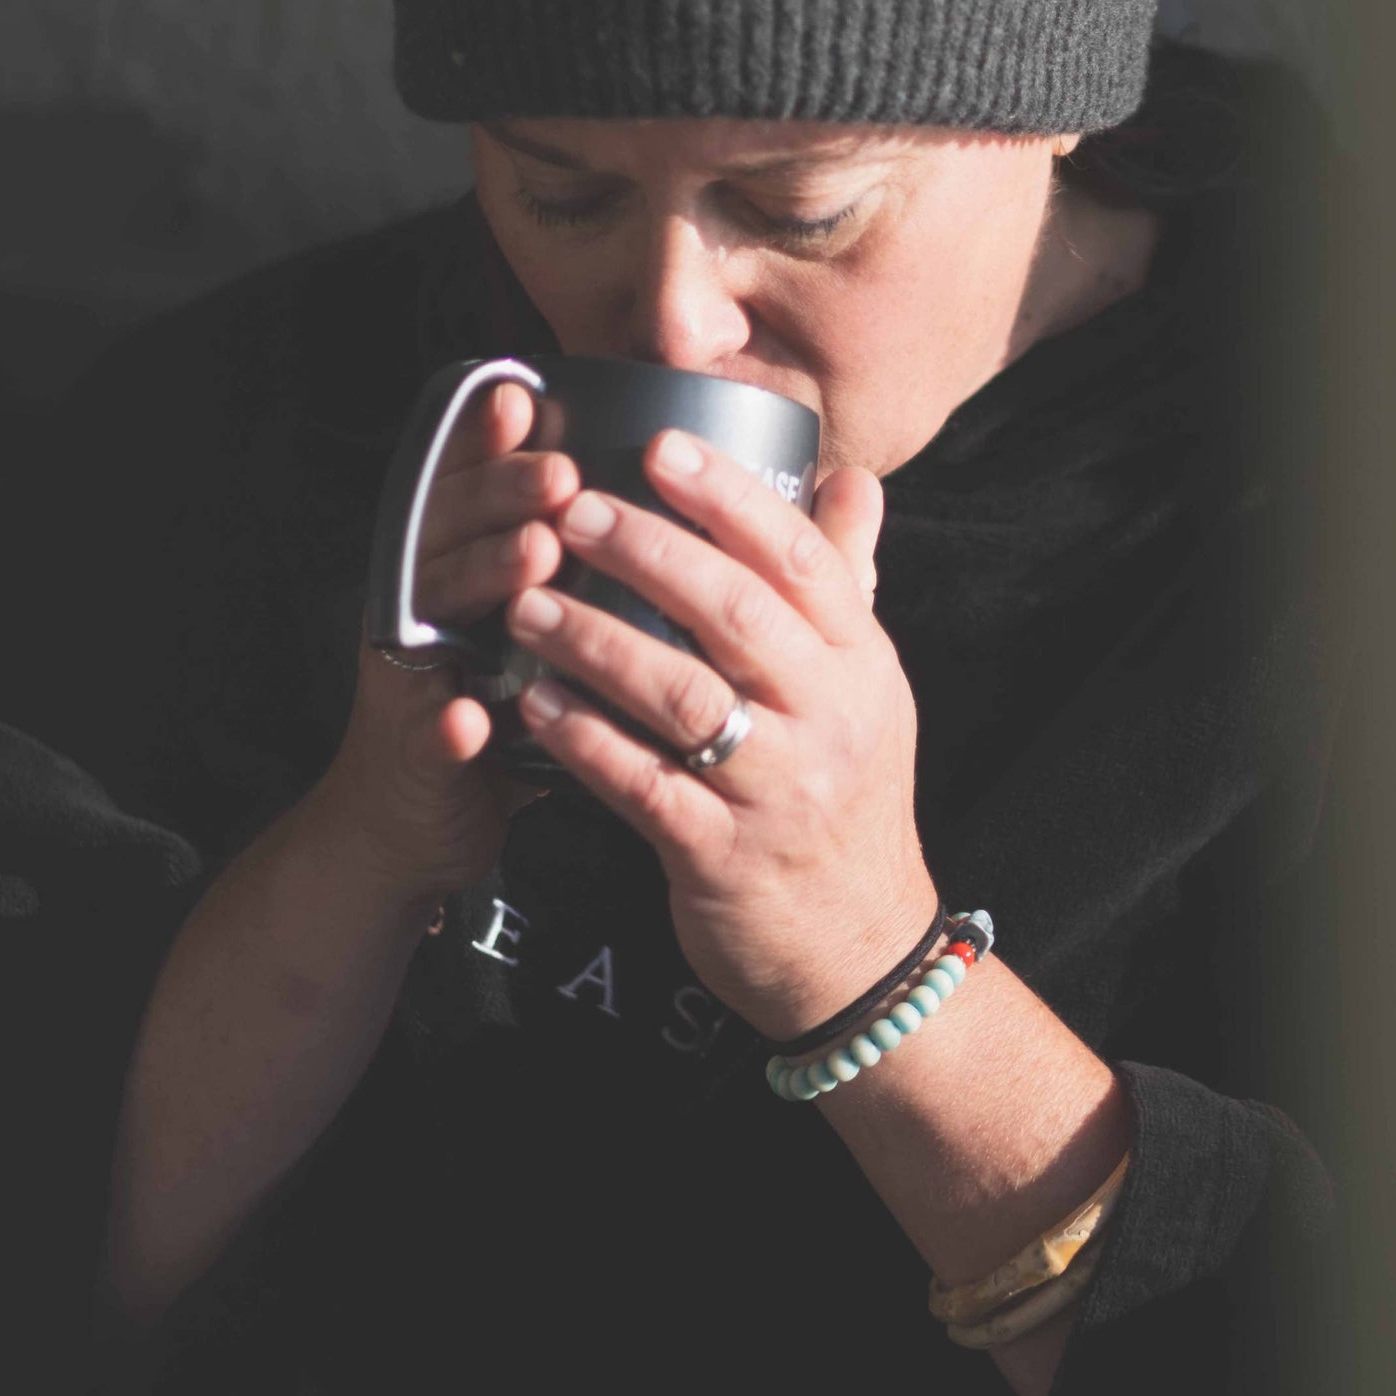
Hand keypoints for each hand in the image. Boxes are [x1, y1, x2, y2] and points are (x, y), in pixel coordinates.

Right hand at [315, 381, 580, 902]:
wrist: (417, 822)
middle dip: (502, 493)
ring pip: (434, 609)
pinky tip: (469, 716)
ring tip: (535, 554)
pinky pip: (425, 730)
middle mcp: (417, 601)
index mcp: (449, 560)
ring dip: (481, 577)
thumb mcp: (529, 618)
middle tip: (562, 472)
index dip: (485, 438)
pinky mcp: (408, 748)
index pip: (462, 481)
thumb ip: (566, 555)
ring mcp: (406, 671)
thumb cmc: (500, 702)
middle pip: (448, 527)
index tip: (524, 392)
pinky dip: (445, 722)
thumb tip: (653, 487)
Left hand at [503, 429, 933, 1039]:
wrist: (859, 949)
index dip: (729, 497)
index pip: (800, 559)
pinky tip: (532, 704)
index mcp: (860, 663)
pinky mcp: (723, 856)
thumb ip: (847, 581)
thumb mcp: (868, 688)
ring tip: (528, 601)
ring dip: (597, 641)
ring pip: (684, 696)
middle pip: (737, 612)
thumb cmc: (846, 798)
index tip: (660, 446)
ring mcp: (779, 789)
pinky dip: (586, 741)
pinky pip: (645, 787)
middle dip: (648, 552)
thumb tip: (849, 478)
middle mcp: (829, 717)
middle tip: (570, 509)